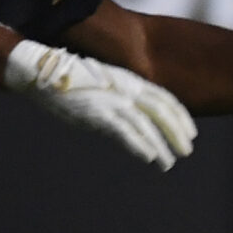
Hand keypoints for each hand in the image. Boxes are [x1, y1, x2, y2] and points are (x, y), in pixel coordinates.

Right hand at [5, 40, 196, 170]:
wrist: (42, 69)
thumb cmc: (69, 78)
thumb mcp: (101, 84)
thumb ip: (118, 97)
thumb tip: (129, 117)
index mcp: (128, 79)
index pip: (163, 98)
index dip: (180, 116)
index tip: (190, 132)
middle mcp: (125, 88)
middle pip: (161, 111)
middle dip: (177, 132)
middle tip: (187, 150)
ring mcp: (112, 100)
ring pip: (147, 124)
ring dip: (161, 145)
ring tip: (170, 163)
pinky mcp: (98, 113)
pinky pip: (125, 132)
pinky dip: (140, 145)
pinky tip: (151, 157)